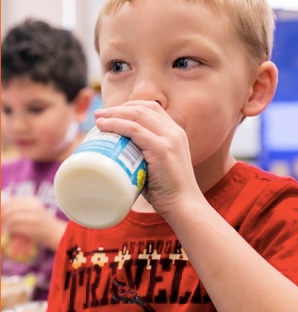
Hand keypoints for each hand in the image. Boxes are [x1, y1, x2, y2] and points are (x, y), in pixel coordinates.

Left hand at [1, 196, 66, 249]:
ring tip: (7, 226)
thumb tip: (2, 205)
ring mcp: (33, 218)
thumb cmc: (41, 220)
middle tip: (2, 219)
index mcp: (33, 201)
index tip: (2, 210)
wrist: (54, 231)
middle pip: (10, 209)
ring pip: (11, 219)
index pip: (13, 200)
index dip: (4, 205)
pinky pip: (15, 228)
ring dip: (7, 223)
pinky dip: (11, 230)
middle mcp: (34, 208)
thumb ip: (20, 206)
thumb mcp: (33, 209)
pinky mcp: (31, 229)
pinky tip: (12, 231)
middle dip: (3, 215)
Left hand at [95, 101, 202, 217]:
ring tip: (97, 118)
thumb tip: (120, 158)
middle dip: (118, 108)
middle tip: (99, 115)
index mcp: (176, 133)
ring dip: (114, 113)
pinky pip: (135, 130)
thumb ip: (145, 158)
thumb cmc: (167, 191)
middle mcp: (175, 131)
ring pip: (137, 115)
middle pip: (143, 108)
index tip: (111, 113)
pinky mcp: (162, 149)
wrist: (184, 206)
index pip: (152, 108)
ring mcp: (170, 139)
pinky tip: (104, 126)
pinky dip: (117, 124)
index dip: (129, 106)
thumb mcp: (159, 166)